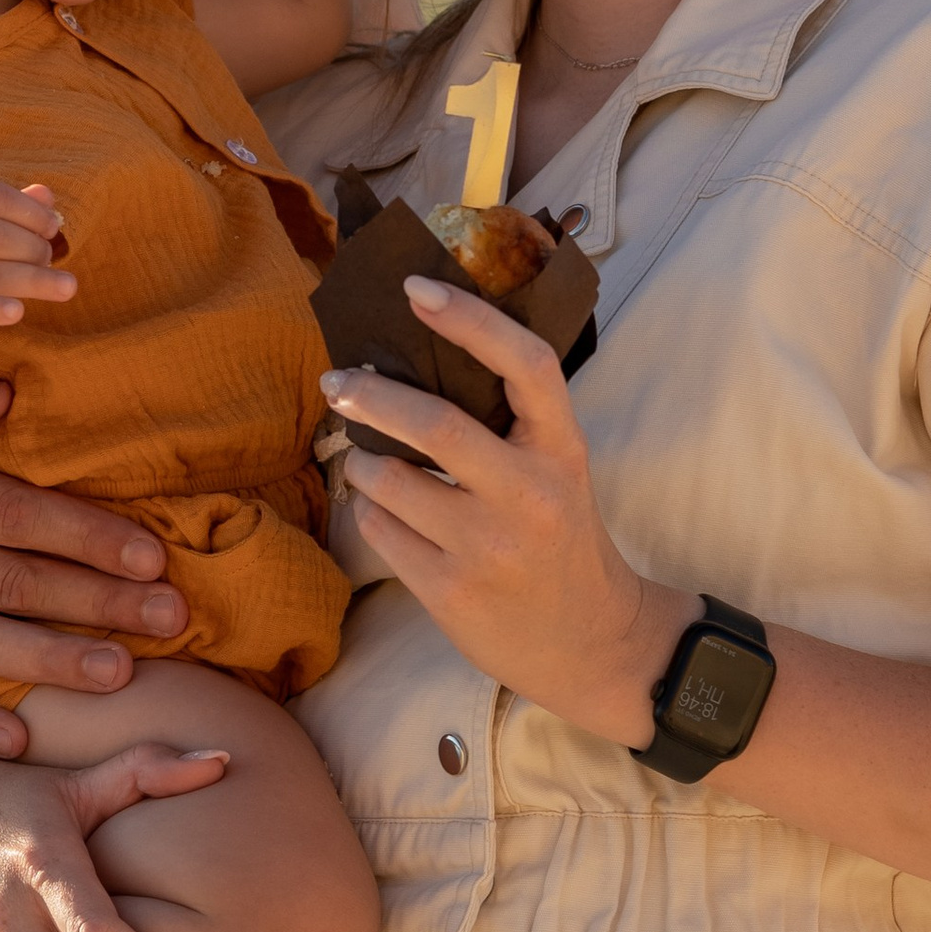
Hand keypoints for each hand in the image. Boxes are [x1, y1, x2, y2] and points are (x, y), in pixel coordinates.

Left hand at [324, 277, 691, 745]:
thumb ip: (507, 421)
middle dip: (369, 396)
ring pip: (388, 481)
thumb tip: (413, 356)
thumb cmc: (561, 538)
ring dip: (362, 463)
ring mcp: (488, 547)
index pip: (526, 364)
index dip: (470, 319)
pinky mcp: (450, 592)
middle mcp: (529, 495)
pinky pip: (379, 530)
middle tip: (337, 382)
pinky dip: (370, 512)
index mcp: (563, 449)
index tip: (416, 288)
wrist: (593, 643)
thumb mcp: (557, 470)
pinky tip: (387, 514)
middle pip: (434, 424)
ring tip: (367, 462)